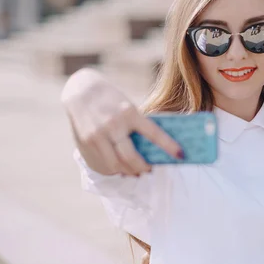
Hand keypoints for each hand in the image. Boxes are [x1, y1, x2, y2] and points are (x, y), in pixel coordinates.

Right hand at [61, 68, 181, 175]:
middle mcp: (114, 124)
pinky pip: (102, 164)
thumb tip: (152, 150)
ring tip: (135, 172)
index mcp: (130, 112)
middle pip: (131, 157)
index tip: (181, 155)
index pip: (154, 133)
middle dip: (143, 168)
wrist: (81, 91)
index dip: (169, 146)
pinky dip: (113, 170)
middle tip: (149, 170)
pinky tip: (118, 168)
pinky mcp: (86, 142)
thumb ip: (137, 126)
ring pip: (116, 164)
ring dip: (128, 172)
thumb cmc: (112, 99)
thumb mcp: (128, 107)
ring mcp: (98, 134)